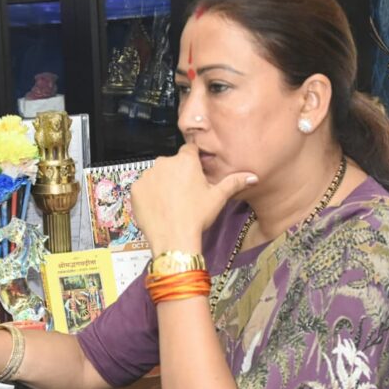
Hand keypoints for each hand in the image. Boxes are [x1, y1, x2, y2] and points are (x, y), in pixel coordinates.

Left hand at [131, 144, 257, 253]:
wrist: (173, 238)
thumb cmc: (197, 217)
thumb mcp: (218, 198)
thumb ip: (234, 182)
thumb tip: (253, 176)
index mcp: (186, 160)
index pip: (189, 150)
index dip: (193, 162)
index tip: (194, 174)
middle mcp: (164, 162)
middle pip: (171, 164)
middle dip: (176, 174)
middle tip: (184, 194)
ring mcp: (147, 175)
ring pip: (156, 175)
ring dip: (161, 184)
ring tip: (170, 203)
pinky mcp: (135, 188)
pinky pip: (142, 188)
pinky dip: (148, 195)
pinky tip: (157, 208)